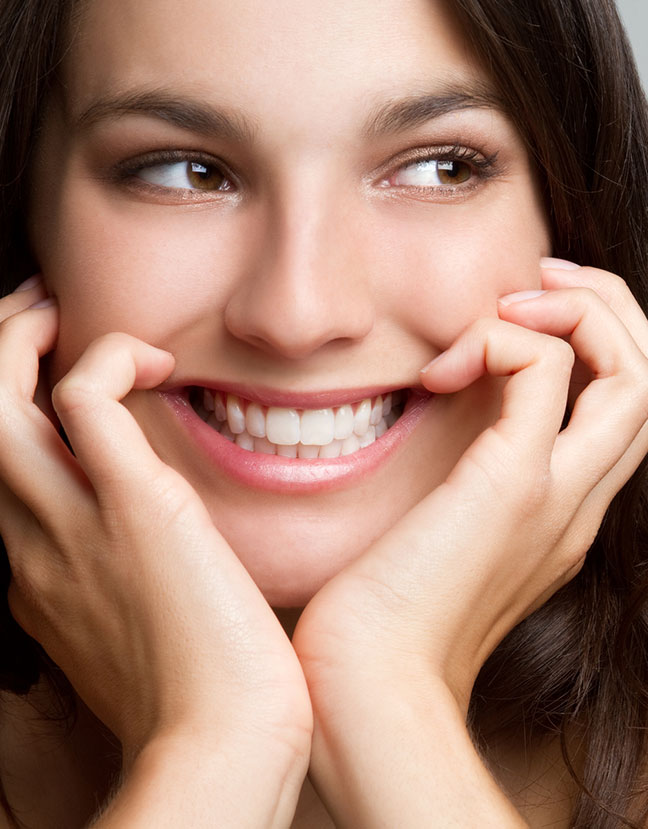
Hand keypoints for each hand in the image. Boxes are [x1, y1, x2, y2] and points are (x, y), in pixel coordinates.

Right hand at [0, 277, 310, 823]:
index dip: (16, 425)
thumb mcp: (135, 642)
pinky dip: (108, 355)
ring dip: (20, 339)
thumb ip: (126, 595)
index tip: (53, 391)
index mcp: (36, 581)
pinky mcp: (134, 504)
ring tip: (61, 312)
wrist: (225, 735)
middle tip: (39, 320)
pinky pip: (86, 397)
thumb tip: (158, 567)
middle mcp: (34, 547)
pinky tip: (157, 359)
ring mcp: (73, 524)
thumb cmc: (205, 697)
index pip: (2, 482)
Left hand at [291, 259, 647, 824]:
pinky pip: (548, 368)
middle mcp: (583, 503)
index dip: (601, 340)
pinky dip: (506, 336)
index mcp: (568, 514)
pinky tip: (444, 366)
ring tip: (510, 306)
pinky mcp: (514, 484)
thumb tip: (439, 408)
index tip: (526, 315)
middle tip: (537, 282)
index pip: (633, 407)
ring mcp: (561, 495)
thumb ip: (463, 483)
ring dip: (582, 309)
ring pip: (641, 371)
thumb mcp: (440, 540)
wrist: (366, 691)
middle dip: (609, 306)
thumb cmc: (381, 622)